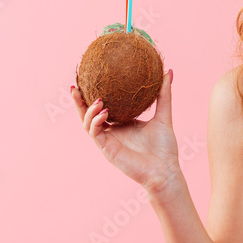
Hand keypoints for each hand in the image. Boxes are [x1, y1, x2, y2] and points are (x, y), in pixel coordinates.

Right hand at [71, 70, 180, 192]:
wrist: (164, 170)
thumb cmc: (165, 147)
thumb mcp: (164, 116)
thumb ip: (164, 95)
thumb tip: (169, 71)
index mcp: (121, 124)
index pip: (102, 107)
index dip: (92, 94)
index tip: (89, 77)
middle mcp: (111, 132)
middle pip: (88, 114)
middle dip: (78, 101)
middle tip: (74, 86)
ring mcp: (107, 141)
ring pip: (87, 123)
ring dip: (87, 110)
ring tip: (96, 99)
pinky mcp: (107, 149)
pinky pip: (95, 132)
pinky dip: (96, 121)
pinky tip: (103, 111)